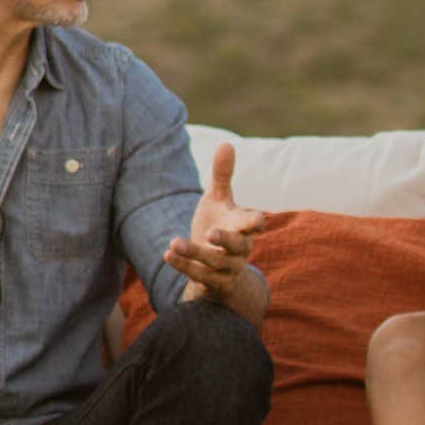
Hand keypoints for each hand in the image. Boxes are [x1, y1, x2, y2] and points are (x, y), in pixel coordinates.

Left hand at [163, 145, 265, 304]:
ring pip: (215, 262)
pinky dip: (184, 266)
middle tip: (210, 232)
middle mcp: (239, 249)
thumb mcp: (219, 200)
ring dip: (194, 253)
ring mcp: (227, 267)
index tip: (257, 219)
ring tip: (174, 242)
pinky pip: (200, 276)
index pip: (253, 224)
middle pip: (238, 246)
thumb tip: (227, 143)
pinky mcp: (213, 281)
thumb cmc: (220, 225)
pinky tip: (167, 255)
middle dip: (226, 239)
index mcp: (242, 226)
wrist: (217, 267)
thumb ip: (222, 175)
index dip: (254, 222)